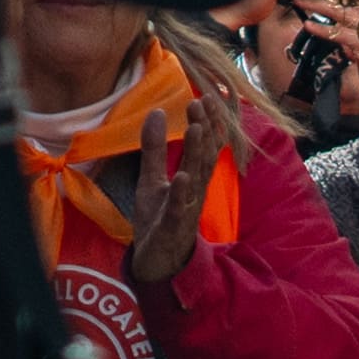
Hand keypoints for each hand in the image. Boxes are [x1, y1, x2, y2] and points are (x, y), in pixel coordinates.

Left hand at [124, 85, 224, 292]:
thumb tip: (156, 111)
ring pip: (195, 179)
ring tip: (196, 129)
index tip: (205, 97)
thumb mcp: (151, 179)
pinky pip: (179, 209)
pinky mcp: (172, 228)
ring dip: (197, 154)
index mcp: (191, 178)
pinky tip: (182, 177)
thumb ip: (154, 149)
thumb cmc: (157, 218)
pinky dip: (182, 193)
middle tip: (201, 102)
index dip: (207, 123)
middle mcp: (194, 191)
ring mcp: (186, 209)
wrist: (156, 261)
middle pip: (202, 157)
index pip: (203, 146)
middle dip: (203, 130)